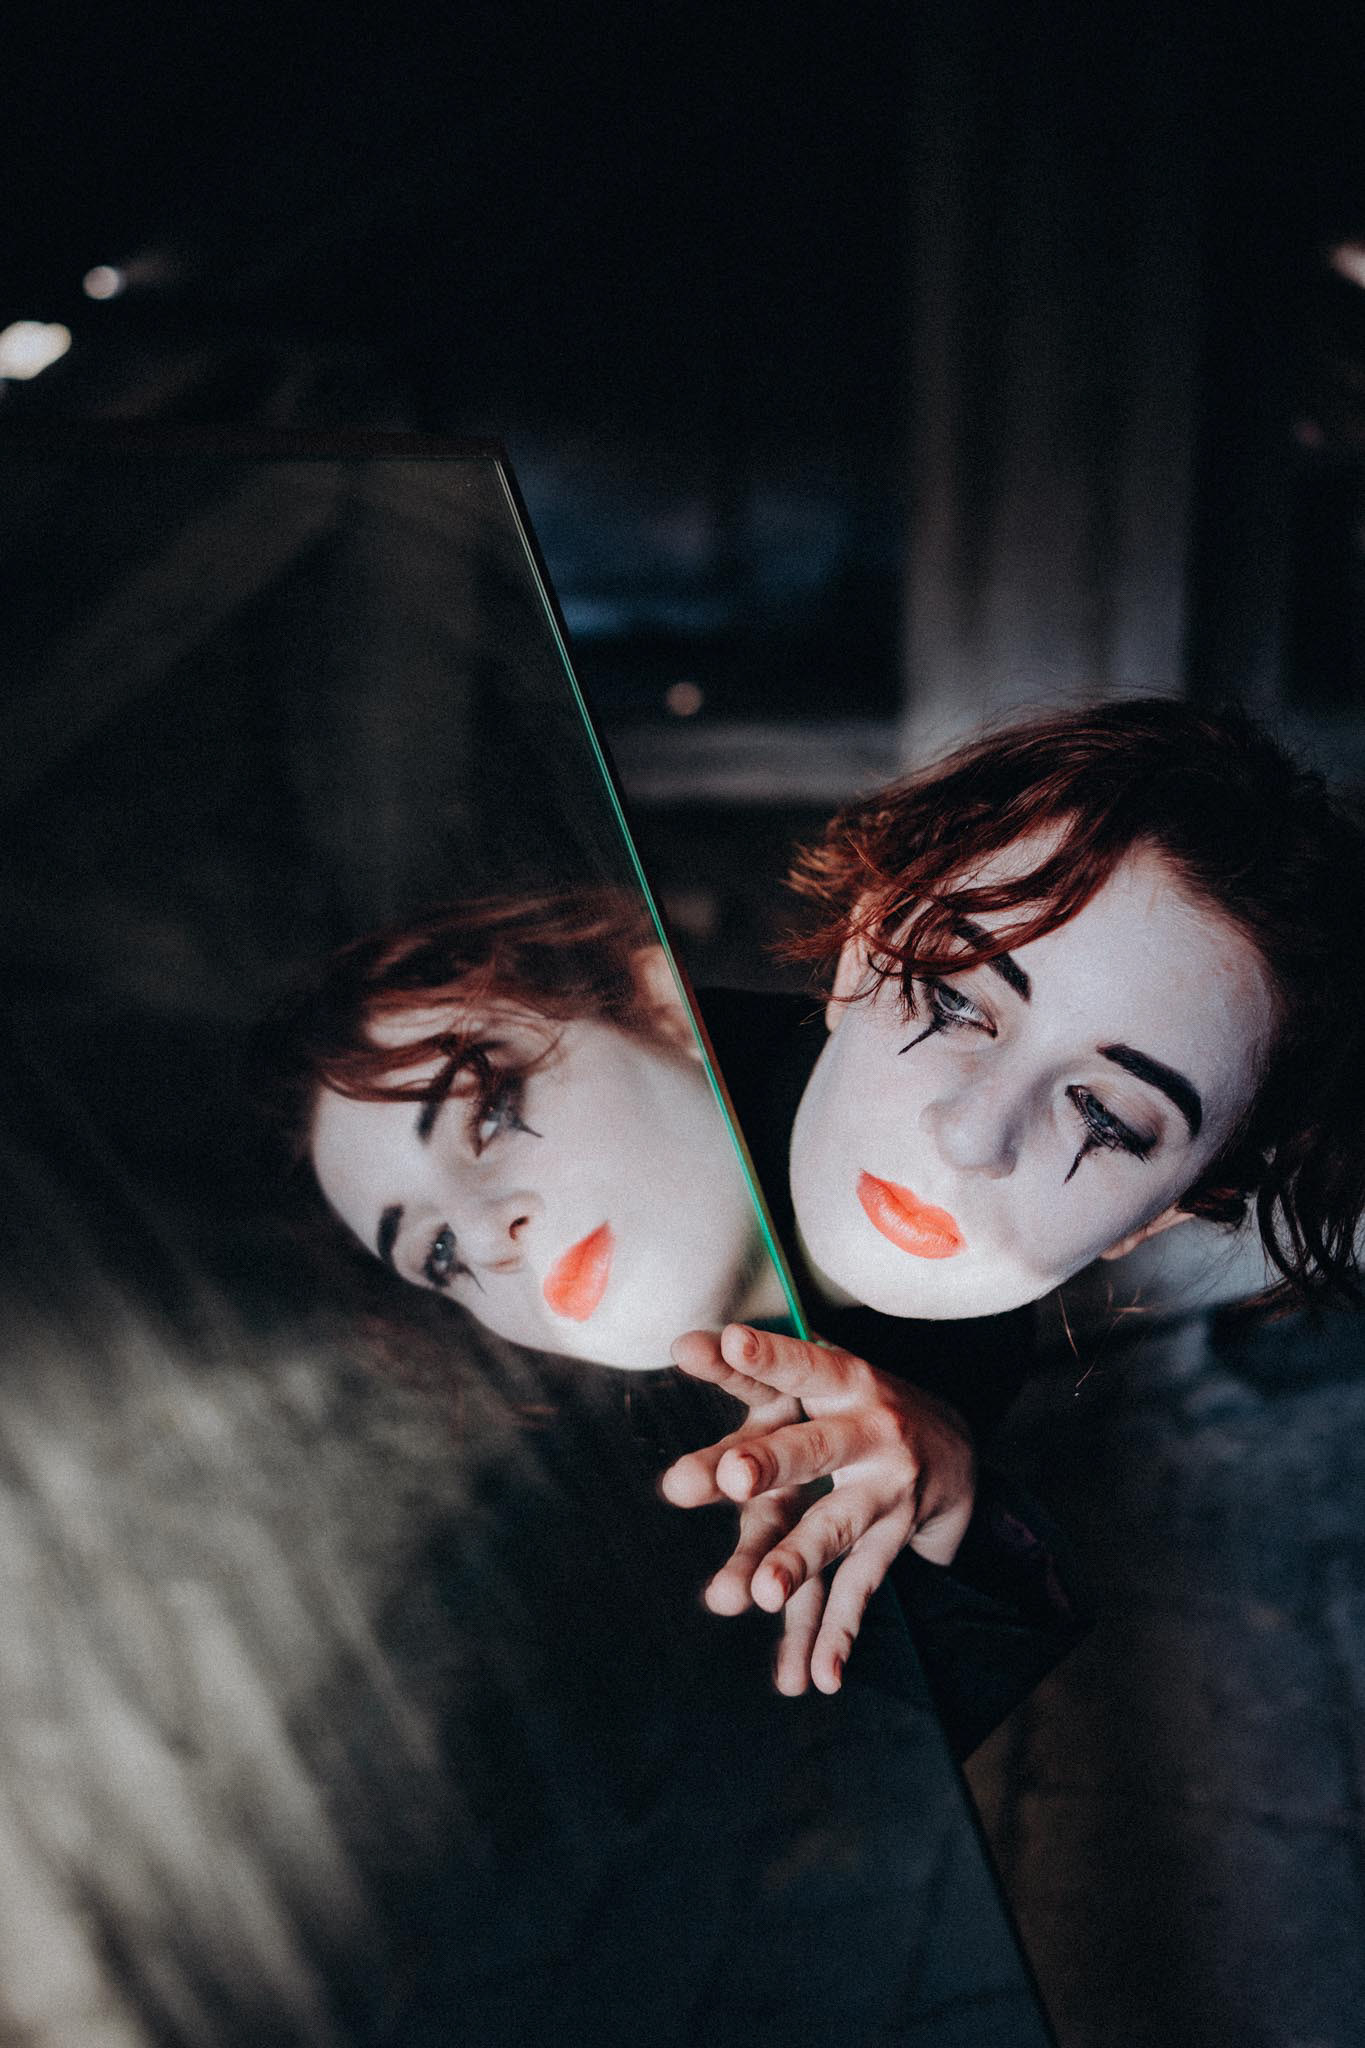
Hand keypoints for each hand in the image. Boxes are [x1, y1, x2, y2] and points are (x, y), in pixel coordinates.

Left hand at [660, 1323, 975, 1695]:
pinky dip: (836, 1635)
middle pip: (813, 1449)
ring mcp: (883, 1491)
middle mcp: (867, 1432)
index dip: (765, 1356)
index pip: (799, 1365)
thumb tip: (679, 1342)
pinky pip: (857, 1589)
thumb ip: (747, 1372)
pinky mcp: (890, 1540)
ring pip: (833, 1529)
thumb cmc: (846, 1402)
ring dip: (797, 1562)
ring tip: (760, 1593)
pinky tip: (817, 1676)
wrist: (950, 1439)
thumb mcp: (813, 1375)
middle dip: (773, 1464)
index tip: (727, 1341)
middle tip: (731, 1479)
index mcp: (842, 1381)